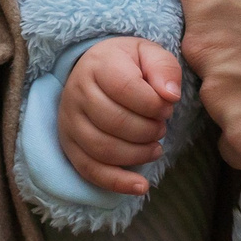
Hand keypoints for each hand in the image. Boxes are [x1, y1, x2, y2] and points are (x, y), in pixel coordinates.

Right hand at [61, 36, 184, 195]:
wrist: (95, 70)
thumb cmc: (128, 64)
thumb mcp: (149, 54)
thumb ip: (164, 69)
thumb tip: (171, 96)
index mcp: (98, 65)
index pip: (125, 88)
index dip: (153, 104)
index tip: (168, 107)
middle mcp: (77, 93)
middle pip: (114, 121)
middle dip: (148, 129)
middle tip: (162, 127)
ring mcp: (69, 122)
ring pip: (103, 148)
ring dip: (137, 154)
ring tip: (155, 147)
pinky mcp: (69, 146)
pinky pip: (90, 170)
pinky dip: (117, 182)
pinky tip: (141, 186)